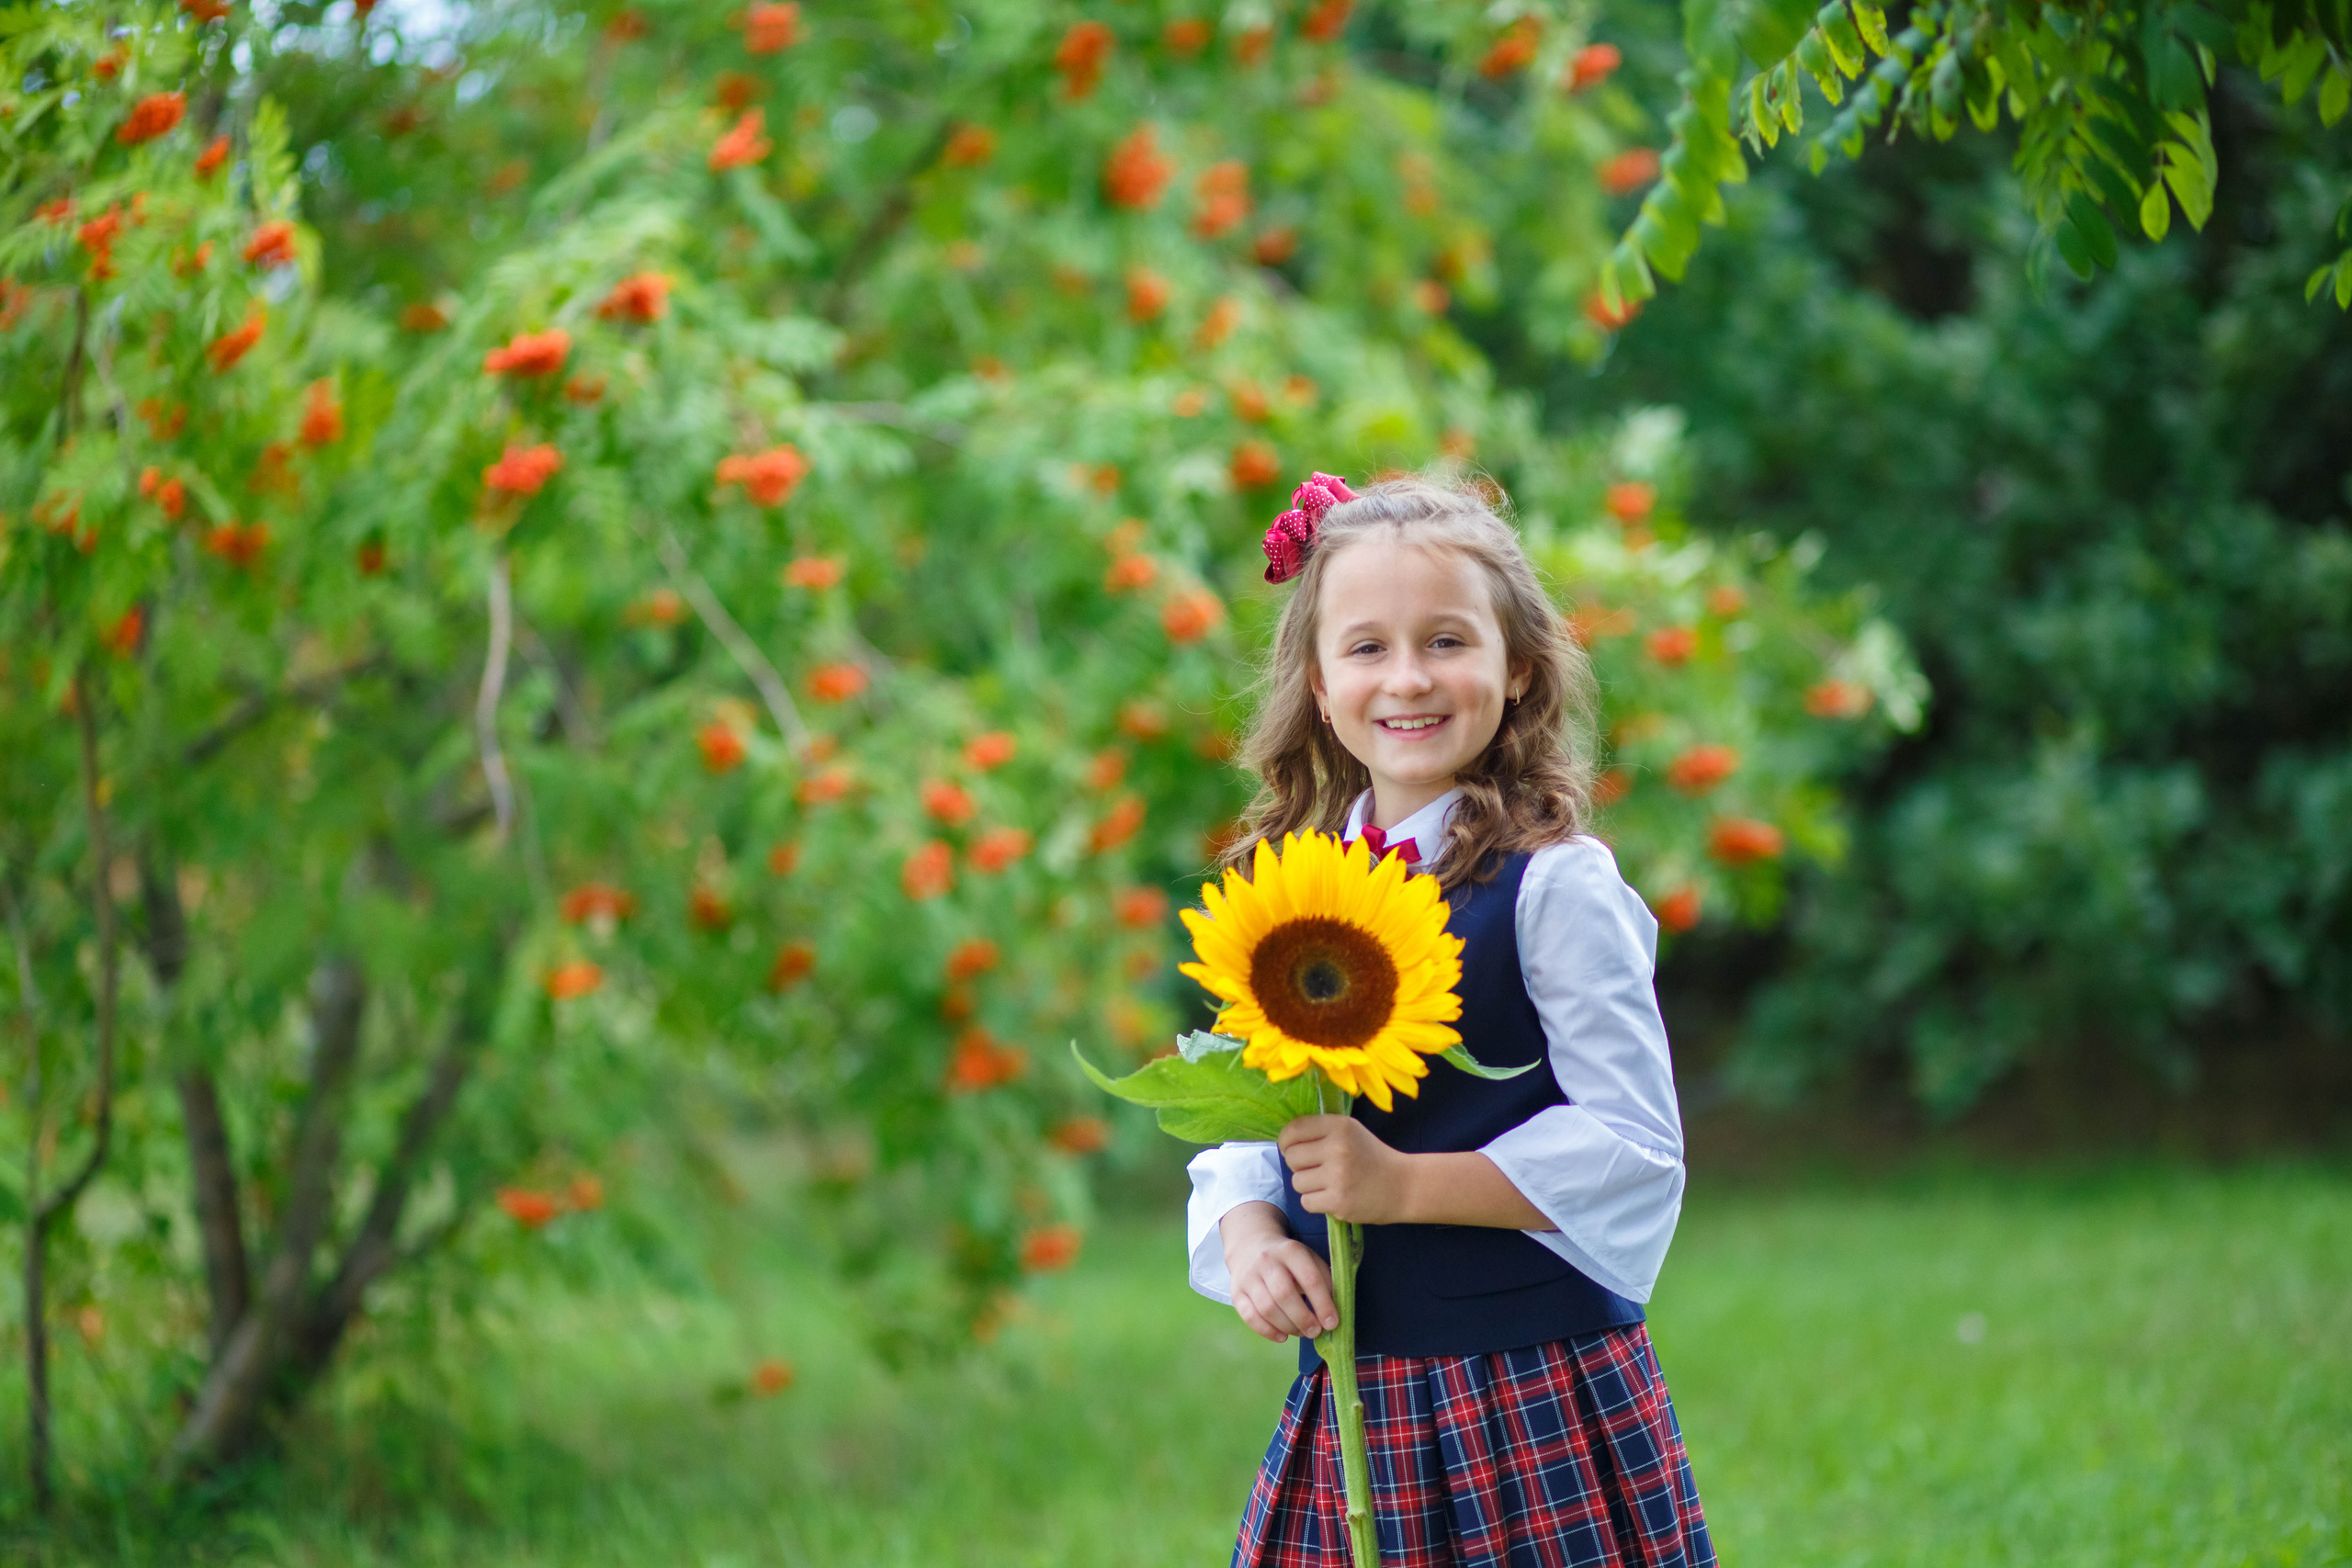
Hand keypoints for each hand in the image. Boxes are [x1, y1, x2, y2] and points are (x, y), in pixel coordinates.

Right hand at [1220, 1201, 1338, 1343]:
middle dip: (1303, 1318)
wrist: (1250, 1245)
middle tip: (1315, 1332)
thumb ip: (1324, 1280)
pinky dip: (1267, 1331)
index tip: (1332, 1323)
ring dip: (1288, 1326)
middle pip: (1284, 1294)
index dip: (1323, 1303)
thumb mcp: (1308, 1259)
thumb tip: (1335, 1311)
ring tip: (1301, 1332)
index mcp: (1291, 1251)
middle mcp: (1267, 1261)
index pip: (1309, 1278)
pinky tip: (1282, 1336)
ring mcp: (1249, 1276)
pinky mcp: (1237, 1292)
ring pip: (1266, 1308)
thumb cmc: (1288, 1259)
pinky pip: (1249, 1316)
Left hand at [1279, 1114, 1413, 1225]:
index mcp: (1339, 1126)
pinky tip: (1333, 1197)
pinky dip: (1316, 1203)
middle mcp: (1338, 1148)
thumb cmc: (1371, 1157)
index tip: (1292, 1149)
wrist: (1403, 1186)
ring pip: (1297, 1182)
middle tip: (1318, 1169)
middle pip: (1291, 1158)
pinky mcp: (1339, 1201)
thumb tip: (1284, 1138)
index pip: (1293, 1129)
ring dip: (1308, 1186)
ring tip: (1329, 1184)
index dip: (1286, 1141)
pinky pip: (1307, 1202)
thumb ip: (1321, 1130)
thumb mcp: (1351, 1131)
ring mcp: (1338, 1176)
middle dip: (1299, 1166)